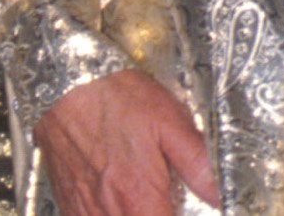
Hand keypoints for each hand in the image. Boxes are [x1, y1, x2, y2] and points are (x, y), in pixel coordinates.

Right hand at [36, 69, 218, 215]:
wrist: (61, 81)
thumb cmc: (113, 97)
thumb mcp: (168, 121)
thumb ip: (198, 163)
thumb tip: (222, 193)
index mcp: (141, 202)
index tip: (183, 208)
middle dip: (159, 215)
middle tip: (166, 200)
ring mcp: (85, 214)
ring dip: (136, 214)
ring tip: (144, 199)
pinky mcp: (68, 206)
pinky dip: (110, 214)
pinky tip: (118, 200)